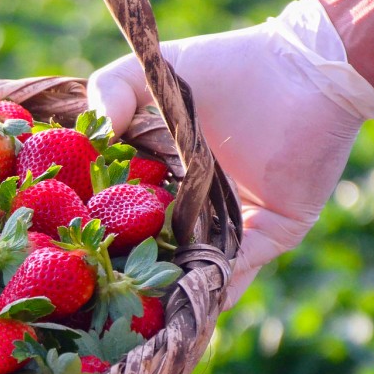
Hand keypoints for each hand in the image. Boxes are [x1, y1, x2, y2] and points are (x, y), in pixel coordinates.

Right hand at [88, 0, 373, 306]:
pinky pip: (241, 267)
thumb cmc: (229, 66)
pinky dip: (219, 284)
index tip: (70, 245)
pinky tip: (191, 296)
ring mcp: (236, 221)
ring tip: (141, 307)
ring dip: (174, 287)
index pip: (126, 210)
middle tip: (98, 288)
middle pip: (158, 247)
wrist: (303, 69)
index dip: (98, 226)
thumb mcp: (151, 71)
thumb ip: (107, 89)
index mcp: (165, 175)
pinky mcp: (273, 231)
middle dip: (133, 271)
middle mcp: (198, 205)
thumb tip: (94, 136)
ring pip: (199, 267)